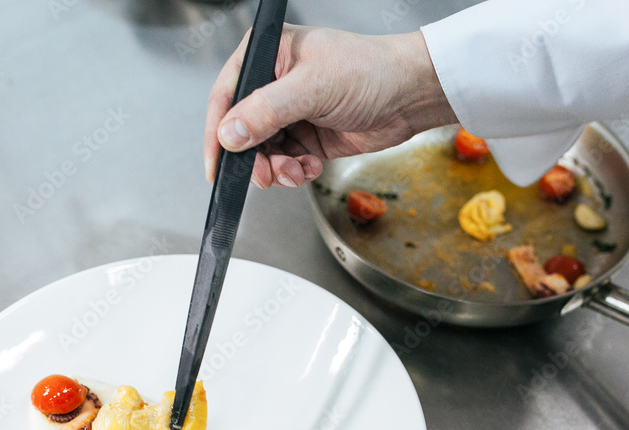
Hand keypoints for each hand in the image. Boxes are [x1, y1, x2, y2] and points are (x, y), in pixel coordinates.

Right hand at [203, 25, 456, 188]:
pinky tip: (310, 167)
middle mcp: (274, 83)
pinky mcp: (308, 136)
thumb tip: (230, 133)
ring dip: (276, 168)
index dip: (217, 133)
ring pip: (263, 152)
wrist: (411, 95)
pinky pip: (285, 162)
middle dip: (254, 159)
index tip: (217, 166)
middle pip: (242, 132)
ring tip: (296, 170)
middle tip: (266, 175)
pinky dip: (294, 171)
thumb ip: (267, 111)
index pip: (226, 96)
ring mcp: (291, 112)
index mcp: (268, 55)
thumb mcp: (313, 88)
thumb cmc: (371, 70)